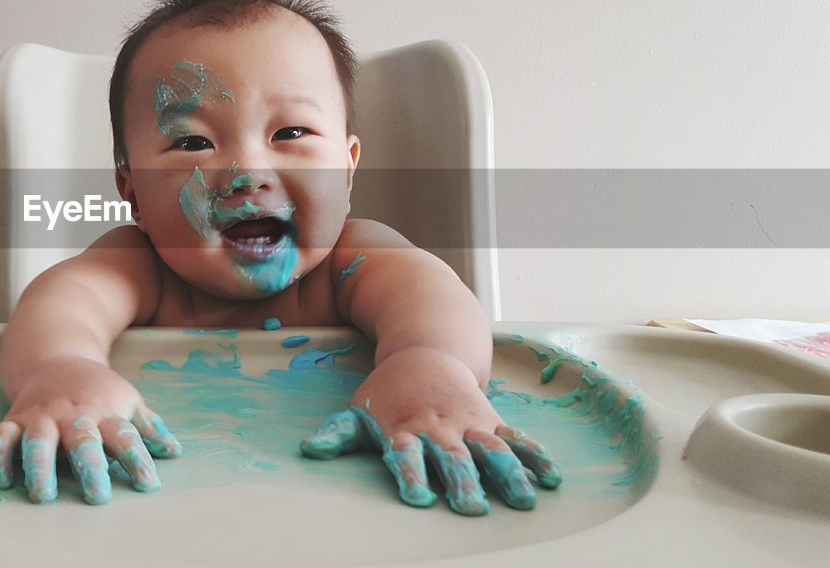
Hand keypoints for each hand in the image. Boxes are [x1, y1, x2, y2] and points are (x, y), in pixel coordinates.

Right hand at [0, 355, 181, 504]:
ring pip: (38, 441)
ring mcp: (42, 416)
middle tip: (98, 496)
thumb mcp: (127, 400)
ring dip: (40, 467)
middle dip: (90, 468)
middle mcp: (72, 415)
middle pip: (82, 441)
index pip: (124, 436)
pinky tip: (2, 480)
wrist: (56, 357)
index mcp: (104, 412)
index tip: (148, 483)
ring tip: (43, 495)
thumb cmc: (97, 389)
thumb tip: (174, 451)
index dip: (137, 459)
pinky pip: (2, 437)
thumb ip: (148, 428)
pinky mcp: (15, 418)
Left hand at [300, 348, 560, 515]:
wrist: (424, 351)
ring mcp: (468, 424)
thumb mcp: (358, 411)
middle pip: (452, 457)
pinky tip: (550, 476)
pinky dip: (533, 454)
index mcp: (405, 430)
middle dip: (462, 482)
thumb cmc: (388, 394)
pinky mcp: (491, 419)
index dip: (412, 475)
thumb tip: (310, 450)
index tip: (418, 498)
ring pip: (490, 449)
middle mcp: (439, 428)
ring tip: (524, 500)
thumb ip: (337, 434)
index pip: (406, 455)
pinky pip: (515, 437)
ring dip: (507, 474)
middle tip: (470, 509)